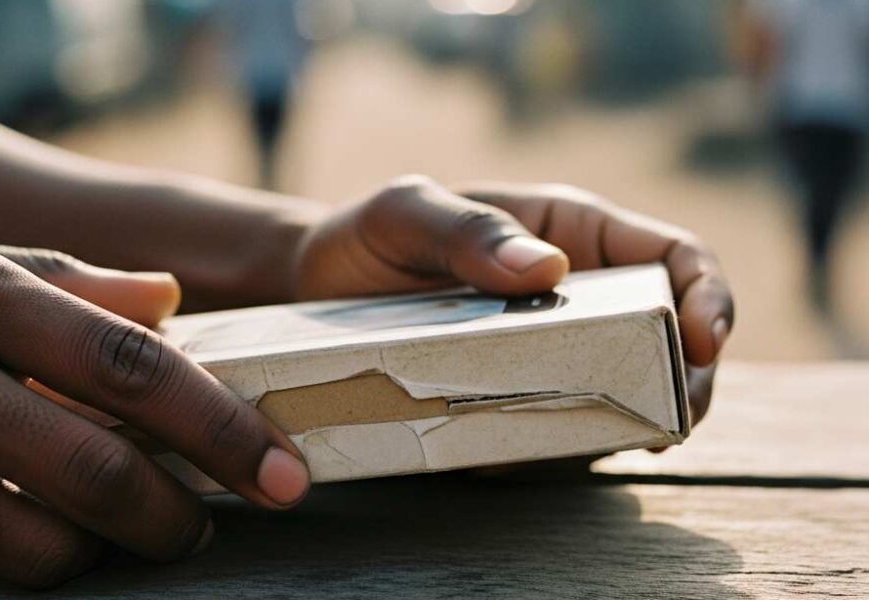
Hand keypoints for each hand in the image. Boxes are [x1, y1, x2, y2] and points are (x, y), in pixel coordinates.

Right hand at [0, 220, 308, 586]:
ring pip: (34, 550)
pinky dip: (0, 558)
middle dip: (171, 519)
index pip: (131, 368)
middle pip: (98, 476)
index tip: (282, 475)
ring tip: (100, 524)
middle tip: (197, 526)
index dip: (221, 429)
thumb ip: (68, 282)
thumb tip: (169, 305)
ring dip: (90, 550)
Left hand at [292, 176, 733, 426]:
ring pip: (628, 389)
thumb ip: (466, 230)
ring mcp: (554, 349)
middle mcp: (577, 294)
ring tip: (606, 441)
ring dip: (635, 420)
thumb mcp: (405, 216)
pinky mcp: (524, 395)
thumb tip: (548, 271)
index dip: (707, 297)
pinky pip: (568, 426)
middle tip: (666, 422)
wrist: (316, 292)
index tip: (703, 344)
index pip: (673, 257)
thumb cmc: (368, 240)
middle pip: (670, 336)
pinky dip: (571, 445)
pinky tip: (542, 450)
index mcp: (569, 233)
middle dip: (687, 380)